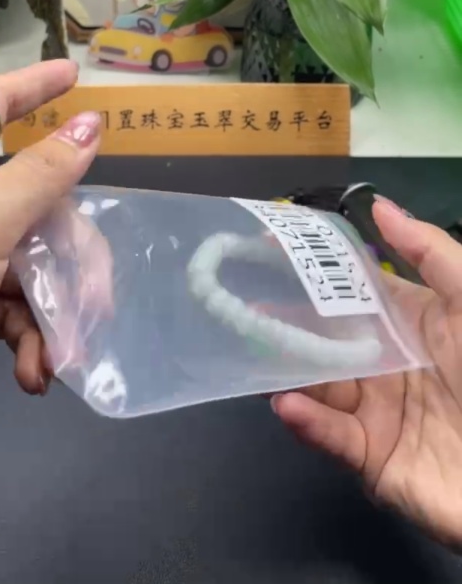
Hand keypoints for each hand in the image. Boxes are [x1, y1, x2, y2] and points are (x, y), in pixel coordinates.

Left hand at [0, 61, 107, 427]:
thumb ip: (42, 174)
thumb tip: (92, 123)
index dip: (33, 86)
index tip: (74, 76)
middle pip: (36, 199)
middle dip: (68, 256)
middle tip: (92, 297)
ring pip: (32, 257)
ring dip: (53, 310)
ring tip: (62, 353)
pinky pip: (14, 304)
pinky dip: (29, 337)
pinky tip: (34, 372)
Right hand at [271, 199, 461, 547]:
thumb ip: (429, 251)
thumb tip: (379, 205)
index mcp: (408, 324)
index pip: (348, 293)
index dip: (309, 273)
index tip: (264, 250)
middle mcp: (386, 364)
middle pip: (323, 339)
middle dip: (282, 322)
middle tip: (237, 304)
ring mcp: (377, 413)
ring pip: (318, 385)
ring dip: (283, 369)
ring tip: (248, 349)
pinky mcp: (374, 460)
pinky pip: (334, 438)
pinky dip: (308, 422)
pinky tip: (287, 402)